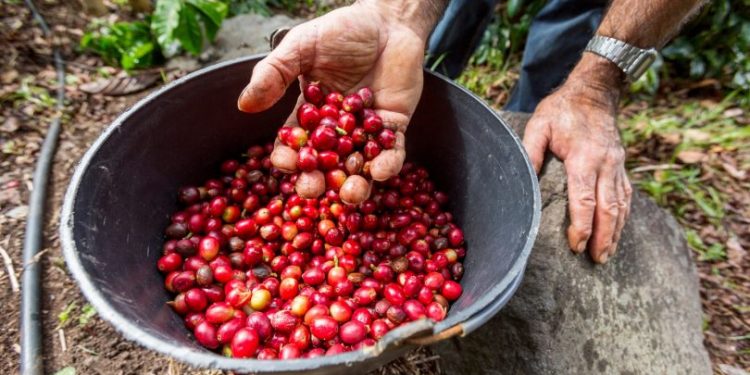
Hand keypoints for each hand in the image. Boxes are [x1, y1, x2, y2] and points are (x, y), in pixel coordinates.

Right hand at [237, 1, 432, 203]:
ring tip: (350, 194)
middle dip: (317, 181)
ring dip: (355, 185)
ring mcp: (366, 131)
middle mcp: (336, 129)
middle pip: (324, 165)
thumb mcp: (301, 46)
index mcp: (309, 114)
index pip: (294, 144)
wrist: (387, 20)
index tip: (286, 164)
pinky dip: (388, 164)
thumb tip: (244, 105)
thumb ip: (274, 73)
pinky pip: (392, 152)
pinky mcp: (394, 128)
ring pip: (358, 167)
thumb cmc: (341, 30)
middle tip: (313, 190)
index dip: (288, 157)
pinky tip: (381, 171)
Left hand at [522, 56, 632, 263]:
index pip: (585, 200)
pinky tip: (618, 230)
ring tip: (607, 254)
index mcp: (583, 158)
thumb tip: (524, 179)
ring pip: (621, 205)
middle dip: (603, 237)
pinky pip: (626, 194)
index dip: (582, 226)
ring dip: (616, 231)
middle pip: (608, 209)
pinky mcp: (621, 164)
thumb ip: (531, 151)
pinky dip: (623, 216)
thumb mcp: (538, 125)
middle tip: (596, 260)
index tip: (576, 246)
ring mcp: (617, 164)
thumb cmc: (562, 109)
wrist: (594, 91)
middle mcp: (605, 164)